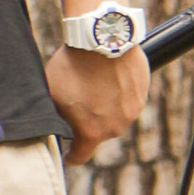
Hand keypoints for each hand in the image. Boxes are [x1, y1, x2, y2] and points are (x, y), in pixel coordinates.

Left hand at [45, 41, 148, 163]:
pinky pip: (127, 99)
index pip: (80, 156)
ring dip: (104, 106)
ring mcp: (130, 111)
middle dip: (88, 121)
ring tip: (94, 84)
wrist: (101, 38)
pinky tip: (108, 76)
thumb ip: (55, 116)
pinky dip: (118, 92)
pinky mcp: (141, 94)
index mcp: (91, 132)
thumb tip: (54, 127)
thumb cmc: (72, 65)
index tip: (67, 155)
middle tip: (78, 101)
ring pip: (114, 115)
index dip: (71, 157)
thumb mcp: (52, 93)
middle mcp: (114, 127)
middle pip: (97, 132)